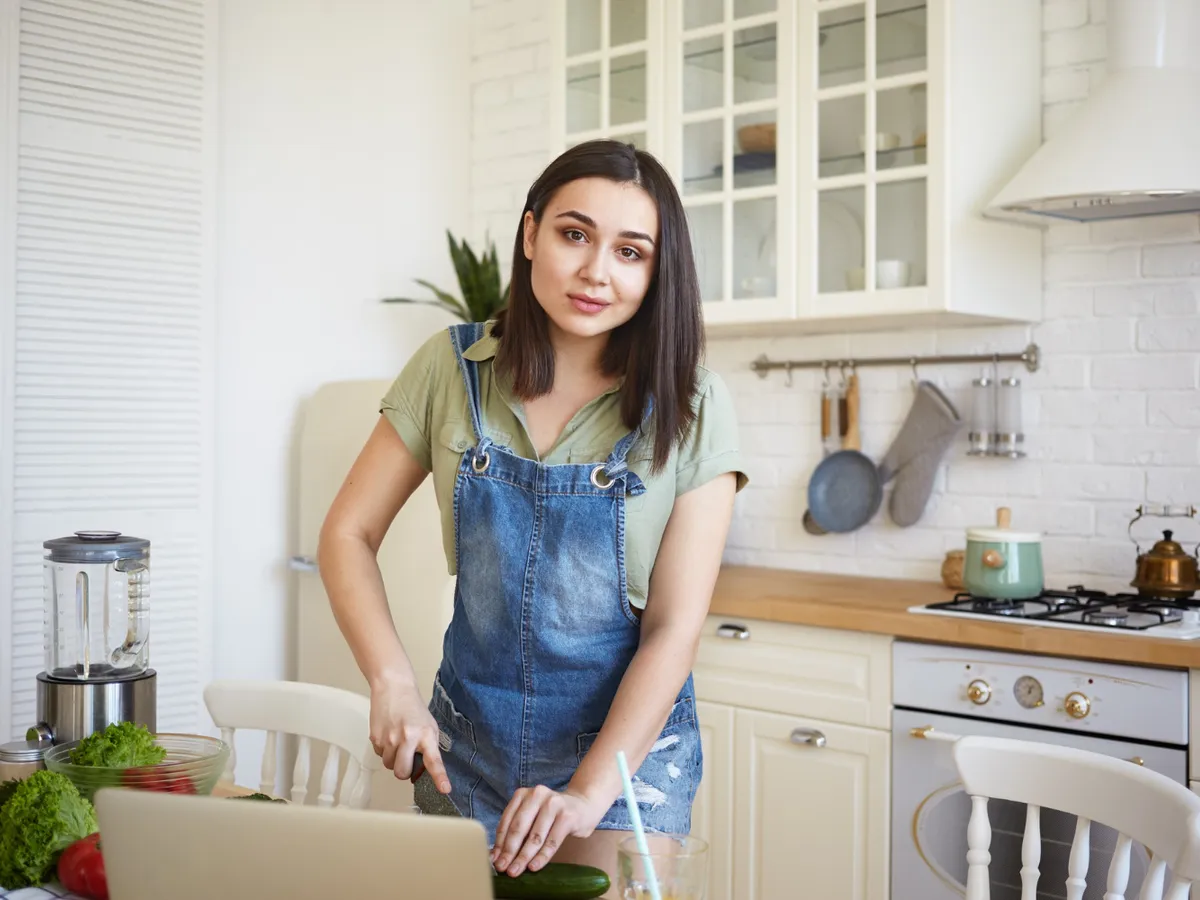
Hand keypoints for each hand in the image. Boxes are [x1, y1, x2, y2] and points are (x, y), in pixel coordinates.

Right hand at [368, 678, 450, 793]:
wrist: (393, 688)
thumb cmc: (413, 707)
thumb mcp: (429, 725)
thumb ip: (428, 747)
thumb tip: (424, 770)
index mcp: (426, 734)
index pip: (434, 760)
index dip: (439, 777)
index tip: (445, 789)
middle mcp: (408, 738)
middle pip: (402, 773)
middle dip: (404, 771)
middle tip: (407, 760)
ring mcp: (389, 738)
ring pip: (389, 766)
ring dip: (393, 760)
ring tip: (397, 743)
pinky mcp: (375, 737)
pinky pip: (380, 755)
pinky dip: (384, 751)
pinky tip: (389, 735)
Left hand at [491, 786, 608, 876]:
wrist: (583, 805)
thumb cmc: (552, 814)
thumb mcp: (532, 815)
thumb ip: (517, 831)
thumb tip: (497, 856)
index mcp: (523, 794)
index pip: (507, 821)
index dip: (499, 843)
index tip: (495, 860)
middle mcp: (537, 795)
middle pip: (518, 828)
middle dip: (509, 851)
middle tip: (502, 868)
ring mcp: (553, 803)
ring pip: (535, 836)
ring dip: (523, 857)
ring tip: (516, 871)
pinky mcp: (567, 816)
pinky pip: (551, 841)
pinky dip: (542, 857)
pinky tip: (534, 866)